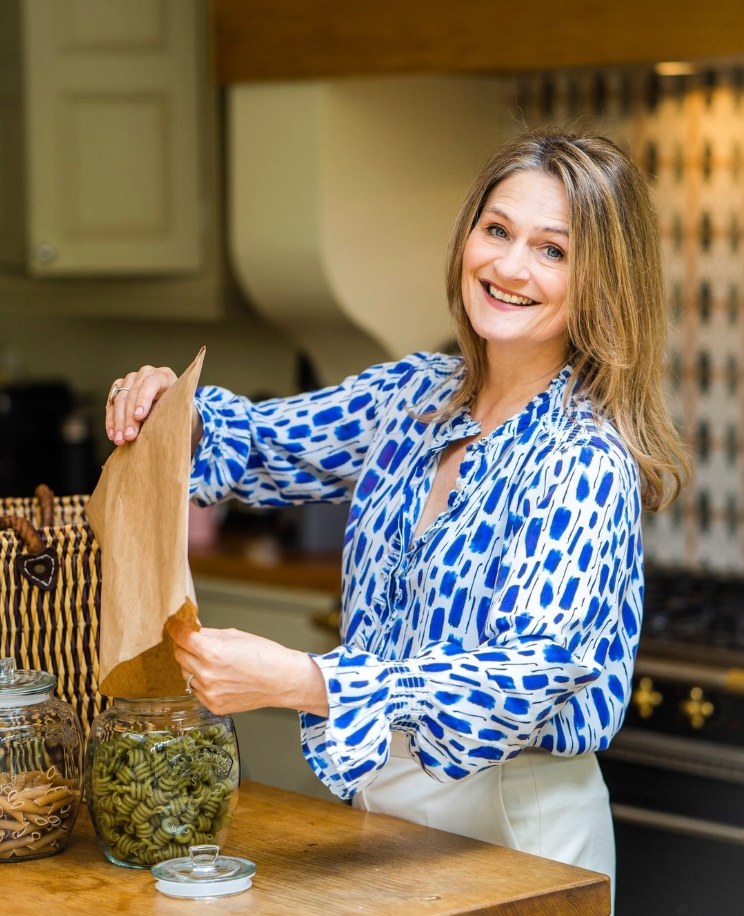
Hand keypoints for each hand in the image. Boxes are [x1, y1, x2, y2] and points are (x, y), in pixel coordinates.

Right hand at [105, 365, 188, 446]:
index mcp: (163, 375)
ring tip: (119, 439)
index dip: (143, 399)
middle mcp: (145, 373)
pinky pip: (111, 404)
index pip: (150, 383)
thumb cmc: (175, 407)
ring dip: (118, 421)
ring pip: (119, 399)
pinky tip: (112, 434)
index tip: (139, 417)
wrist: (169, 402)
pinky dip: (111, 420)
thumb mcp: (175, 408)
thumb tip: (154, 429)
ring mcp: (130, 379)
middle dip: (129, 417)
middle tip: (129, 436)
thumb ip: (166, 413)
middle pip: (132, 393)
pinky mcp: (119, 387)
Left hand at [167, 617, 329, 717]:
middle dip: (185, 646)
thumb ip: (210, 634)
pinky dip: (202, 682)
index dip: (176, 628)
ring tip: (214, 662)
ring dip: (193, 665)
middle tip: (195, 643)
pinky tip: (220, 677)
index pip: (181, 637)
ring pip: (186, 674)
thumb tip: (192, 631)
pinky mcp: (213, 706)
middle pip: (179, 655)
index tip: (175, 625)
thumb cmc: (265, 655)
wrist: (283, 680)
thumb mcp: (236, 635)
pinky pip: (197, 690)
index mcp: (212, 652)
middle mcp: (206, 674)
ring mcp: (209, 692)